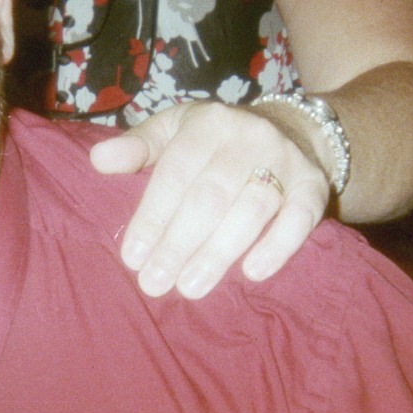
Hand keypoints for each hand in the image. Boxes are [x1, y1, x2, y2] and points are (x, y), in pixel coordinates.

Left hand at [91, 101, 331, 298]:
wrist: (293, 129)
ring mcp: (285, 161)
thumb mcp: (176, 130)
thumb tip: (99, 161)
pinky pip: (300, 217)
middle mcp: (249, 138)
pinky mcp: (314, 186)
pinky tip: (253, 273)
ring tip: (190, 288)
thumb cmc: (217, 141)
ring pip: (252, 210)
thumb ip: (139, 146)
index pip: (175, 173)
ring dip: (219, 253)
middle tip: (154, 283)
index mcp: (208, 124)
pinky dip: (278, 245)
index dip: (153, 216)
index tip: (132, 257)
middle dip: (179, 243)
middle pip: (211, 196)